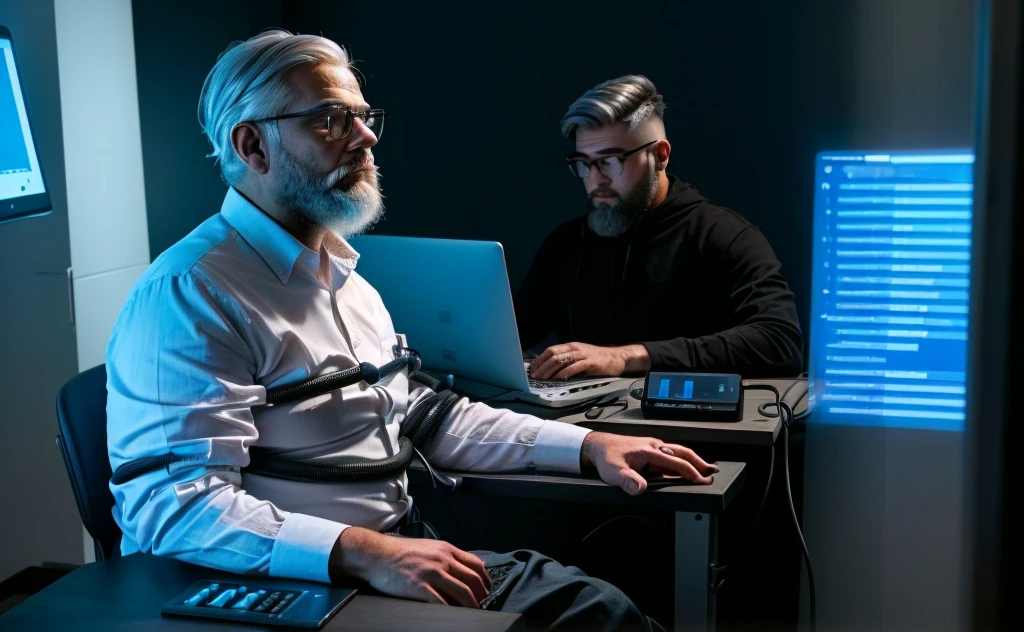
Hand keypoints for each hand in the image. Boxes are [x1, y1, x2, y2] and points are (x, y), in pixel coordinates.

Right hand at [329, 527, 490, 606]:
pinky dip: (451, 611)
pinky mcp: (420, 587)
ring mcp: (432, 573)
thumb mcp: (428, 547)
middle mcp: (443, 559)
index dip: (485, 579)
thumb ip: (445, 556)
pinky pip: (442, 602)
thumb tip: (460, 569)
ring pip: (462, 592)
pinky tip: (453, 616)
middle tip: (482, 605)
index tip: (487, 589)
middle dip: (481, 595)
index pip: (476, 564)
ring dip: (471, 605)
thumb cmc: (400, 552)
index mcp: (446, 549)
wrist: (377, 554)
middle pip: (473, 580)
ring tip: (472, 613)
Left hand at [529, 342, 649, 379]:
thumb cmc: (597, 360)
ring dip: (550, 369)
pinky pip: (575, 366)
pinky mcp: (590, 362)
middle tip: (534, 376)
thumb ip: (568, 361)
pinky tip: (559, 377)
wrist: (617, 358)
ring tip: (543, 378)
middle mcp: (575, 348)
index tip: (533, 368)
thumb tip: (552, 370)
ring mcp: (583, 354)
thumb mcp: (580, 357)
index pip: (551, 350)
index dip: (540, 359)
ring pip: (562, 359)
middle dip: (542, 365)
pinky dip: (565, 372)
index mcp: (571, 346)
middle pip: (553, 354)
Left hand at [581, 432, 718, 493]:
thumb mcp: (614, 472)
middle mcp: (653, 446)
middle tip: (712, 472)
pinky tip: (682, 470)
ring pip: (677, 452)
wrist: (596, 446)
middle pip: (682, 452)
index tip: (702, 480)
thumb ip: (627, 480)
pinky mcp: (649, 451)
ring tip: (704, 470)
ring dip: (691, 460)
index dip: (691, 472)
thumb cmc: (606, 457)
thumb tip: (640, 488)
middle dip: (699, 462)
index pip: (676, 461)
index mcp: (649, 450)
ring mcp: (652, 447)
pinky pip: (669, 455)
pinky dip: (680, 462)